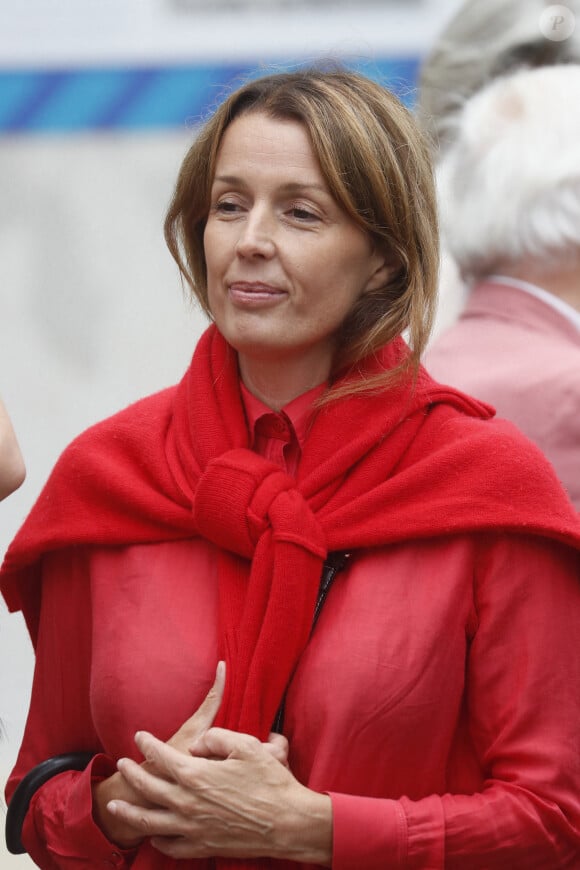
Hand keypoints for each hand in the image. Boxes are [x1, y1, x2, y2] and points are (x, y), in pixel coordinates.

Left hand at [108, 727, 331, 864]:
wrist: (287, 823)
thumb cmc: (270, 782)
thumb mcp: (246, 746)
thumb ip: (216, 738)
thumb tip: (198, 744)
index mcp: (197, 774)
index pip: (161, 756)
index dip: (147, 744)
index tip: (139, 736)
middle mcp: (187, 803)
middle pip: (148, 787)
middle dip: (132, 774)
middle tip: (121, 764)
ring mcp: (192, 828)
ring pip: (150, 820)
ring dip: (129, 811)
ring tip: (115, 805)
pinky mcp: (202, 846)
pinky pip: (170, 845)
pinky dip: (157, 838)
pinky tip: (152, 833)